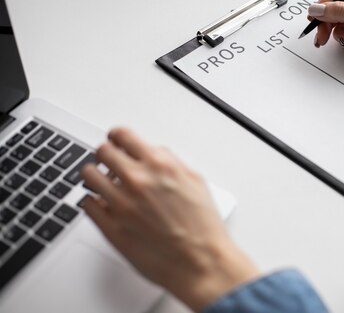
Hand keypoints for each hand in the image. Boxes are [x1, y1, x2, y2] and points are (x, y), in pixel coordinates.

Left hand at [81, 127, 259, 312]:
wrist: (202, 262)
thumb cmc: (203, 227)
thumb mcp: (196, 182)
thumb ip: (172, 162)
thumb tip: (155, 154)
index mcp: (160, 166)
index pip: (122, 135)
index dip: (118, 137)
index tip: (117, 141)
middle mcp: (138, 181)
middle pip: (102, 152)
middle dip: (107, 155)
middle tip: (111, 162)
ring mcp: (121, 205)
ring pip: (88, 176)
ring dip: (96, 177)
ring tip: (104, 183)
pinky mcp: (111, 228)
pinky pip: (86, 204)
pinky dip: (93, 201)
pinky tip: (105, 205)